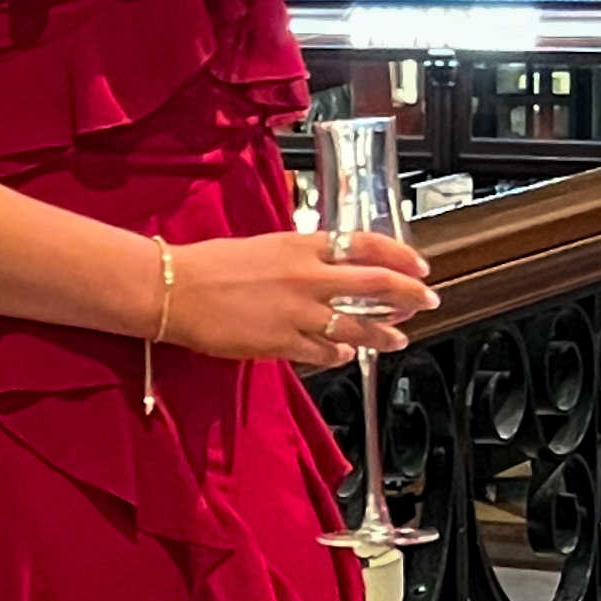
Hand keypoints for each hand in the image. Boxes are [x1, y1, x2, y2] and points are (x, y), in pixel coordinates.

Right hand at [151, 226, 435, 370]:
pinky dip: (340, 354)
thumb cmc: (208, 265)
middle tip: (427, 301)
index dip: (400, 255)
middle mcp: (307, 277)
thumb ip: (298, 256)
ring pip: (357, 326)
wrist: (173, 289)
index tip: (418, 265)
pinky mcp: (282, 342)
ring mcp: (298, 312)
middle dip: (410, 295)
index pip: (366, 244)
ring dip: (384, 334)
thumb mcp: (262, 246)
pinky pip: (324, 352)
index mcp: (301, 245)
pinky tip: (347, 356)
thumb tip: (324, 266)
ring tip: (399, 338)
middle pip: (376, 285)